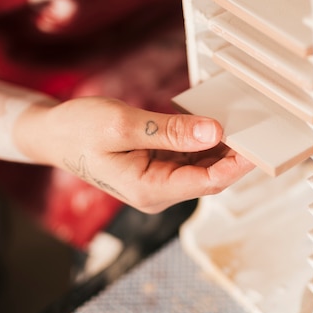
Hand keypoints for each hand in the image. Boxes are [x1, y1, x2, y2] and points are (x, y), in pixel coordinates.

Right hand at [16, 97, 254, 212]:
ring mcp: (158, 182)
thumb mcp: (122, 124)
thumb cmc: (78, 130)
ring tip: (239, 120)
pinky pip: (188, 158)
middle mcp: (157, 192)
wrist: (53, 135)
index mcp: (149, 190)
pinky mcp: (156, 169)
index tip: (259, 145)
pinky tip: (212, 124)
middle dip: (234, 154)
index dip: (238, 164)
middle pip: (209, 177)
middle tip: (256, 126)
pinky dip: (202, 142)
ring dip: (220, 147)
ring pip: (201, 167)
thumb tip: (214, 131)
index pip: (208, 183)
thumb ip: (170, 130)